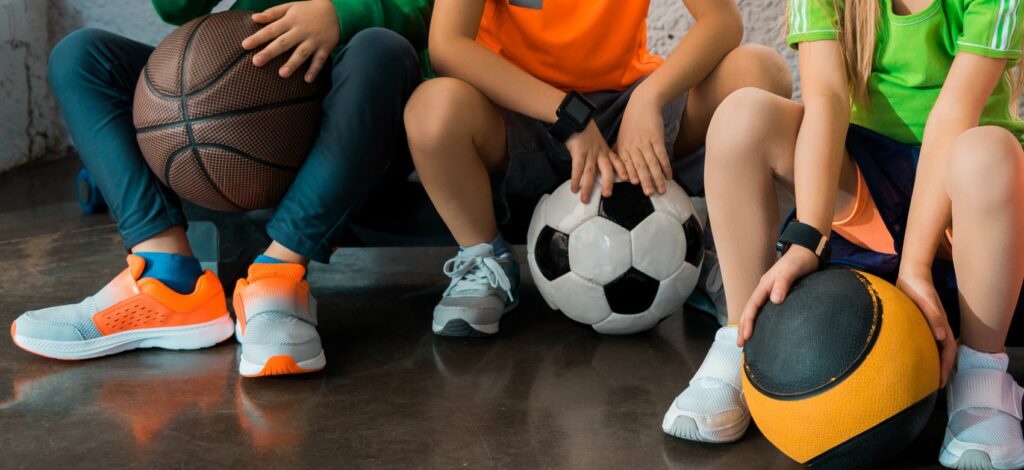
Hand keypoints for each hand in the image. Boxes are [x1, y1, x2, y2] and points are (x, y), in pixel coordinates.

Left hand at [242, 0, 339, 82]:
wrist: (337, 10)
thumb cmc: (309, 9)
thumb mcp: (291, 6)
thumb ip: (272, 13)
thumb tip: (254, 18)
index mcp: (291, 20)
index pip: (271, 29)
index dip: (258, 37)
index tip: (245, 45)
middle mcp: (301, 31)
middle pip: (283, 43)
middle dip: (270, 52)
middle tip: (256, 62)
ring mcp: (314, 40)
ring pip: (302, 53)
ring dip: (292, 63)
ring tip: (282, 74)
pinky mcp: (325, 47)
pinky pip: (320, 60)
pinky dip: (314, 69)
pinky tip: (307, 79)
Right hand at [565, 121, 626, 203]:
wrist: (576, 118)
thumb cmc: (585, 131)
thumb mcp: (597, 142)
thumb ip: (600, 153)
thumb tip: (599, 165)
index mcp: (605, 150)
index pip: (617, 161)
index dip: (622, 170)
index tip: (627, 179)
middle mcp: (599, 153)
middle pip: (607, 169)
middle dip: (607, 183)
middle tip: (607, 195)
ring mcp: (589, 153)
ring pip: (590, 173)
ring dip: (588, 187)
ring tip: (585, 199)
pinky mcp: (578, 152)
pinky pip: (577, 168)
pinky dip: (575, 179)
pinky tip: (574, 188)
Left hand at [614, 91, 671, 195]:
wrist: (643, 103)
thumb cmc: (632, 122)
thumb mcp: (621, 137)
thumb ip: (619, 152)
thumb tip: (617, 168)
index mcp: (623, 147)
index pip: (626, 164)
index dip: (630, 174)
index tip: (635, 184)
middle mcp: (633, 146)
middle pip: (639, 166)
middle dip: (645, 181)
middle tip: (649, 193)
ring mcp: (646, 142)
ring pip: (652, 163)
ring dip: (657, 177)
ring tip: (662, 189)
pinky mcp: (657, 138)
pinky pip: (662, 155)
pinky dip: (666, 166)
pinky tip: (669, 175)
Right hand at [737, 246, 819, 346]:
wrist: (807, 252)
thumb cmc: (800, 261)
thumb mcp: (791, 270)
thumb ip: (783, 283)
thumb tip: (774, 300)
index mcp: (765, 285)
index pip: (752, 306)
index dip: (748, 321)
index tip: (746, 336)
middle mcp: (765, 290)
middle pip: (750, 310)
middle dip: (743, 327)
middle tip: (740, 345)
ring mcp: (770, 292)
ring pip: (755, 311)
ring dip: (749, 324)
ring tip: (746, 340)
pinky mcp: (778, 295)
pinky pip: (765, 310)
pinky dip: (760, 320)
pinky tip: (762, 328)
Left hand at [896, 267, 956, 386]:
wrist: (911, 275)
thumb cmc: (918, 288)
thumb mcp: (926, 302)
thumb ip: (934, 318)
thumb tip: (941, 337)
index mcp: (941, 325)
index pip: (949, 350)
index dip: (946, 366)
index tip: (940, 382)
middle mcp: (937, 327)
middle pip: (943, 352)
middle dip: (941, 369)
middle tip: (934, 386)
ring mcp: (929, 325)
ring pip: (934, 348)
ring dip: (933, 362)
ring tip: (926, 377)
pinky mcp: (920, 322)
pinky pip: (925, 341)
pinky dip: (924, 352)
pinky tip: (914, 358)